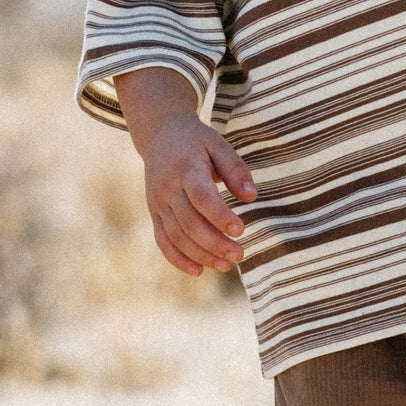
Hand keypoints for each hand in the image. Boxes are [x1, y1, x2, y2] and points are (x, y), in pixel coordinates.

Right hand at [140, 109, 255, 276]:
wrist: (159, 135)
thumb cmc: (196, 142)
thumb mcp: (218, 145)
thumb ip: (236, 169)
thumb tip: (251, 197)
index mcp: (186, 168)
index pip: (201, 197)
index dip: (219, 216)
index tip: (240, 230)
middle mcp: (168, 188)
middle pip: (189, 222)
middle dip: (214, 243)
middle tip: (239, 255)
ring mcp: (158, 203)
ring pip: (176, 235)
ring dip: (200, 254)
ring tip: (226, 266)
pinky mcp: (155, 213)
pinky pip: (162, 240)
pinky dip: (177, 258)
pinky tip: (199, 270)